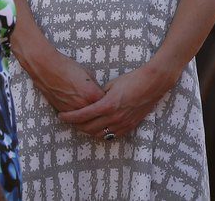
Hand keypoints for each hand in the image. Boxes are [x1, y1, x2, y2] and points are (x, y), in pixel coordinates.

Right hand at [26, 44, 105, 112]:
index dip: (109, 102)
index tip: (110, 101)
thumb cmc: (67, 67)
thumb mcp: (87, 73)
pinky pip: (74, 119)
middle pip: (97, 115)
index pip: (107, 104)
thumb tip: (98, 91)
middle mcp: (83, 104)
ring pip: (85, 121)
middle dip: (101, 113)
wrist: (47, 68)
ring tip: (94, 117)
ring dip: (90, 119)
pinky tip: (81, 116)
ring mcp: (72, 109)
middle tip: (104, 111)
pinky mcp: (62, 111)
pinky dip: (78, 118)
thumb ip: (94, 85)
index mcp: (92, 93)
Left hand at [57, 63, 176, 138]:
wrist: (153, 84)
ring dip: (88, 131)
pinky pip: (111, 135)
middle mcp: (114, 117)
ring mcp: (122, 124)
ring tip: (81, 125)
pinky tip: (98, 128)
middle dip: (76, 126)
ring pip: (99, 134)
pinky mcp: (130, 126)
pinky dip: (102, 133)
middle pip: (88, 128)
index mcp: (107, 105)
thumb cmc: (132, 80)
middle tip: (69, 121)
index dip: (69, 117)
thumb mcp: (112, 84)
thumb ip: (99, 94)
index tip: (61, 116)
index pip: (82, 115)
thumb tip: (90, 100)